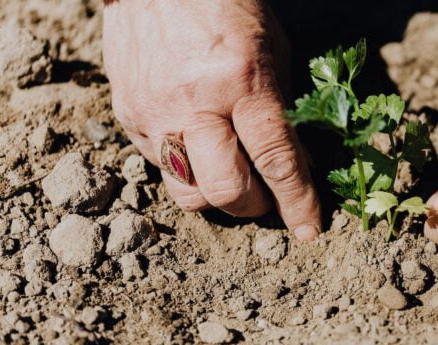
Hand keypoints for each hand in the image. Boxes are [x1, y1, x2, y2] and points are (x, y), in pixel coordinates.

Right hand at [103, 0, 320, 240]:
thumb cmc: (226, 7)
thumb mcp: (272, 50)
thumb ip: (283, 111)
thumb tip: (297, 165)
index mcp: (241, 81)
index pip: (275, 159)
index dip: (297, 202)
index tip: (310, 230)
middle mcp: (194, 103)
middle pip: (226, 191)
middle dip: (255, 207)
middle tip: (267, 197)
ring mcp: (154, 113)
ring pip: (187, 193)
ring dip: (218, 197)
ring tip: (232, 175)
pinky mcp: (127, 117)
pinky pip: (160, 168)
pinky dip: (188, 170)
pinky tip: (199, 146)